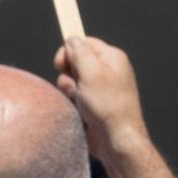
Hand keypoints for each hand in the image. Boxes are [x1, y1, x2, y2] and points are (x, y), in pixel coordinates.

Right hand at [53, 36, 148, 158]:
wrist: (116, 139)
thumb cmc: (108, 106)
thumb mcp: (92, 73)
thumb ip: (80, 52)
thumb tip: (72, 38)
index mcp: (112, 58)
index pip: (84, 42)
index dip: (69, 51)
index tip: (61, 64)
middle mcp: (108, 70)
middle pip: (75, 62)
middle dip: (68, 74)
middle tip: (77, 87)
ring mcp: (101, 87)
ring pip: (72, 80)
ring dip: (70, 90)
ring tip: (81, 102)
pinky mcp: (94, 102)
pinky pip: (75, 95)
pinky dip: (74, 102)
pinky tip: (81, 111)